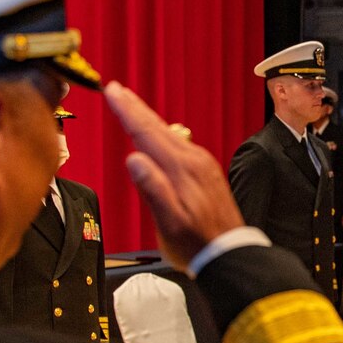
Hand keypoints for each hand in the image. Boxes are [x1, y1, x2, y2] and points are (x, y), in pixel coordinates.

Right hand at [104, 82, 243, 268]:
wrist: (230, 253)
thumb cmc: (197, 244)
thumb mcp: (169, 222)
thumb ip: (152, 190)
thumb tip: (134, 159)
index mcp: (181, 169)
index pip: (147, 133)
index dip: (128, 111)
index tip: (113, 91)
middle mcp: (194, 160)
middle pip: (159, 127)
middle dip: (136, 107)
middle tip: (117, 89)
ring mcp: (202, 165)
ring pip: (170, 134)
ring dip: (149, 118)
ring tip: (132, 106)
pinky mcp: (206, 172)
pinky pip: (180, 144)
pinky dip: (163, 134)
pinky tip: (158, 135)